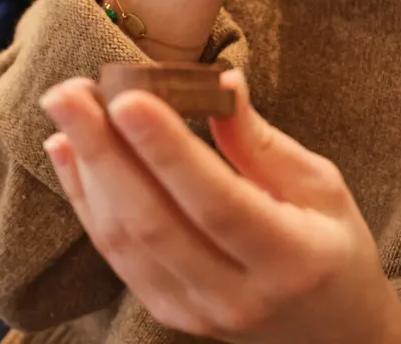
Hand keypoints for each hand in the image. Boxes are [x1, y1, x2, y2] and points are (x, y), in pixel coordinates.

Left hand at [40, 70, 400, 343]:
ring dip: (87, 170)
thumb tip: (220, 82)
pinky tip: (68, 150)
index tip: (128, 97)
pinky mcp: (169, 314)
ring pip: (127, 242)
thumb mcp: (321, 187)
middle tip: (69, 92)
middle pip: (156, 223)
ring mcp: (198, 312)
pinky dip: (86, 200)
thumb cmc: (333, 245)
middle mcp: (239, 296)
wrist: (333, 334)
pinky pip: (117, 257)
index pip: (218, 202)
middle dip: (104, 151)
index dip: (168, 151)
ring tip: (66, 108)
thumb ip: (261, 143)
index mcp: (292, 258)